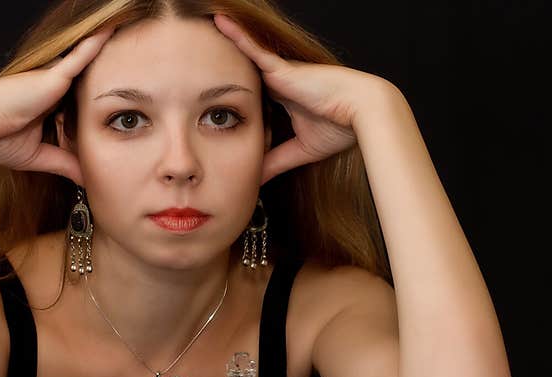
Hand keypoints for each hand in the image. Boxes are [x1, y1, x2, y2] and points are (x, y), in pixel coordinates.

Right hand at [0, 26, 114, 184]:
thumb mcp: (39, 155)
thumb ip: (65, 163)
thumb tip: (86, 180)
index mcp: (47, 105)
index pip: (76, 99)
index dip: (94, 93)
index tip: (116, 92)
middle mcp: (51, 88)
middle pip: (85, 76)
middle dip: (105, 67)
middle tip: (130, 48)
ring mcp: (53, 79)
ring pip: (86, 60)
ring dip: (104, 45)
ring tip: (127, 25)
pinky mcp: (54, 76)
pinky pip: (81, 56)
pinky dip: (96, 43)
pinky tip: (112, 28)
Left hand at [213, 14, 392, 184]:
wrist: (361, 113)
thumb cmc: (340, 128)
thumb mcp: (299, 151)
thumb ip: (275, 162)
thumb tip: (255, 181)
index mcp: (283, 99)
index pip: (251, 95)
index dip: (232, 93)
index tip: (208, 94)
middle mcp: (278, 82)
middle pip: (242, 73)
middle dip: (219, 65)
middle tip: (191, 58)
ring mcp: (278, 73)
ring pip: (243, 55)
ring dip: (224, 40)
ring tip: (199, 26)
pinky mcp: (280, 68)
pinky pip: (252, 49)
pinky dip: (236, 35)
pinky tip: (218, 21)